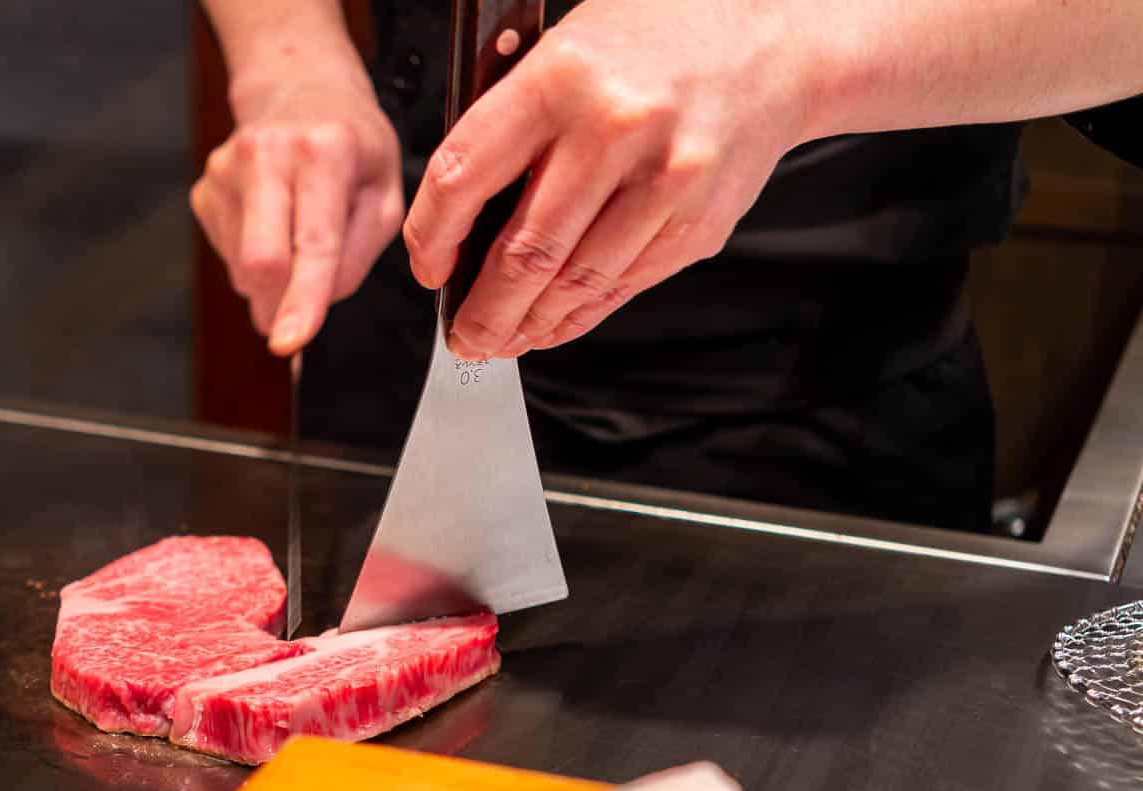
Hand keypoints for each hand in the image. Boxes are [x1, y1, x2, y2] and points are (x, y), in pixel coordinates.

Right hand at [192, 68, 404, 355]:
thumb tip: (315, 304)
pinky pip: (230, 257)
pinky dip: (256, 260)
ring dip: (275, 279)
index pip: (311, 244)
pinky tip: (274, 224)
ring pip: (244, 269)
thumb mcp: (384, 193)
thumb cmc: (352, 146)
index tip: (288, 342)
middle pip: (260, 261)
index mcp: (324, 152)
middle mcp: (268, 154)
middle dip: (280, 303)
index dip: (301, 300)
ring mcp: (226, 170)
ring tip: (297, 231)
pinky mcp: (205, 190)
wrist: (300, 89)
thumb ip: (358, 254)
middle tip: (300, 313)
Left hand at [404, 0, 815, 358]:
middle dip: (482, 313)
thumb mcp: (561, 52)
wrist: (769, 48)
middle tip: (463, 336)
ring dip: (528, 326)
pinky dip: (578, 315)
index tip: (429, 268)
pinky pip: (621, 287)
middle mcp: (614, 129)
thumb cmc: (651, 44)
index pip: (463, 179)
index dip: (432, 240)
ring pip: (573, 284)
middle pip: (523, 254)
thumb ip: (508, 128)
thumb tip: (455, 226)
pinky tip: (553, 322)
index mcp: (560, 79)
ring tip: (503, 339)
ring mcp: (665, 182)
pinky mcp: (698, 224)